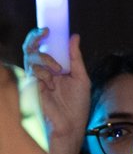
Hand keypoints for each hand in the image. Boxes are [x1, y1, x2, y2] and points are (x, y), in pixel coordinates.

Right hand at [22, 28, 89, 153]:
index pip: (44, 48)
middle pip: (31, 48)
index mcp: (55, 69)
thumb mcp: (81, 78)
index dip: (42, 36)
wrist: (71, 125)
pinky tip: (51, 82)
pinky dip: (43, 72)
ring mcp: (36, 78)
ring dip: (46, 58)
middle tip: (44, 31)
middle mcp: (44, 72)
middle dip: (36, 37)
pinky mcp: (31, 85)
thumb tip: (74, 36)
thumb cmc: (77, 106)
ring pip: (31, 56)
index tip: (48, 28)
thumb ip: (75, 57)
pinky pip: (32, 70)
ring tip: (58, 69)